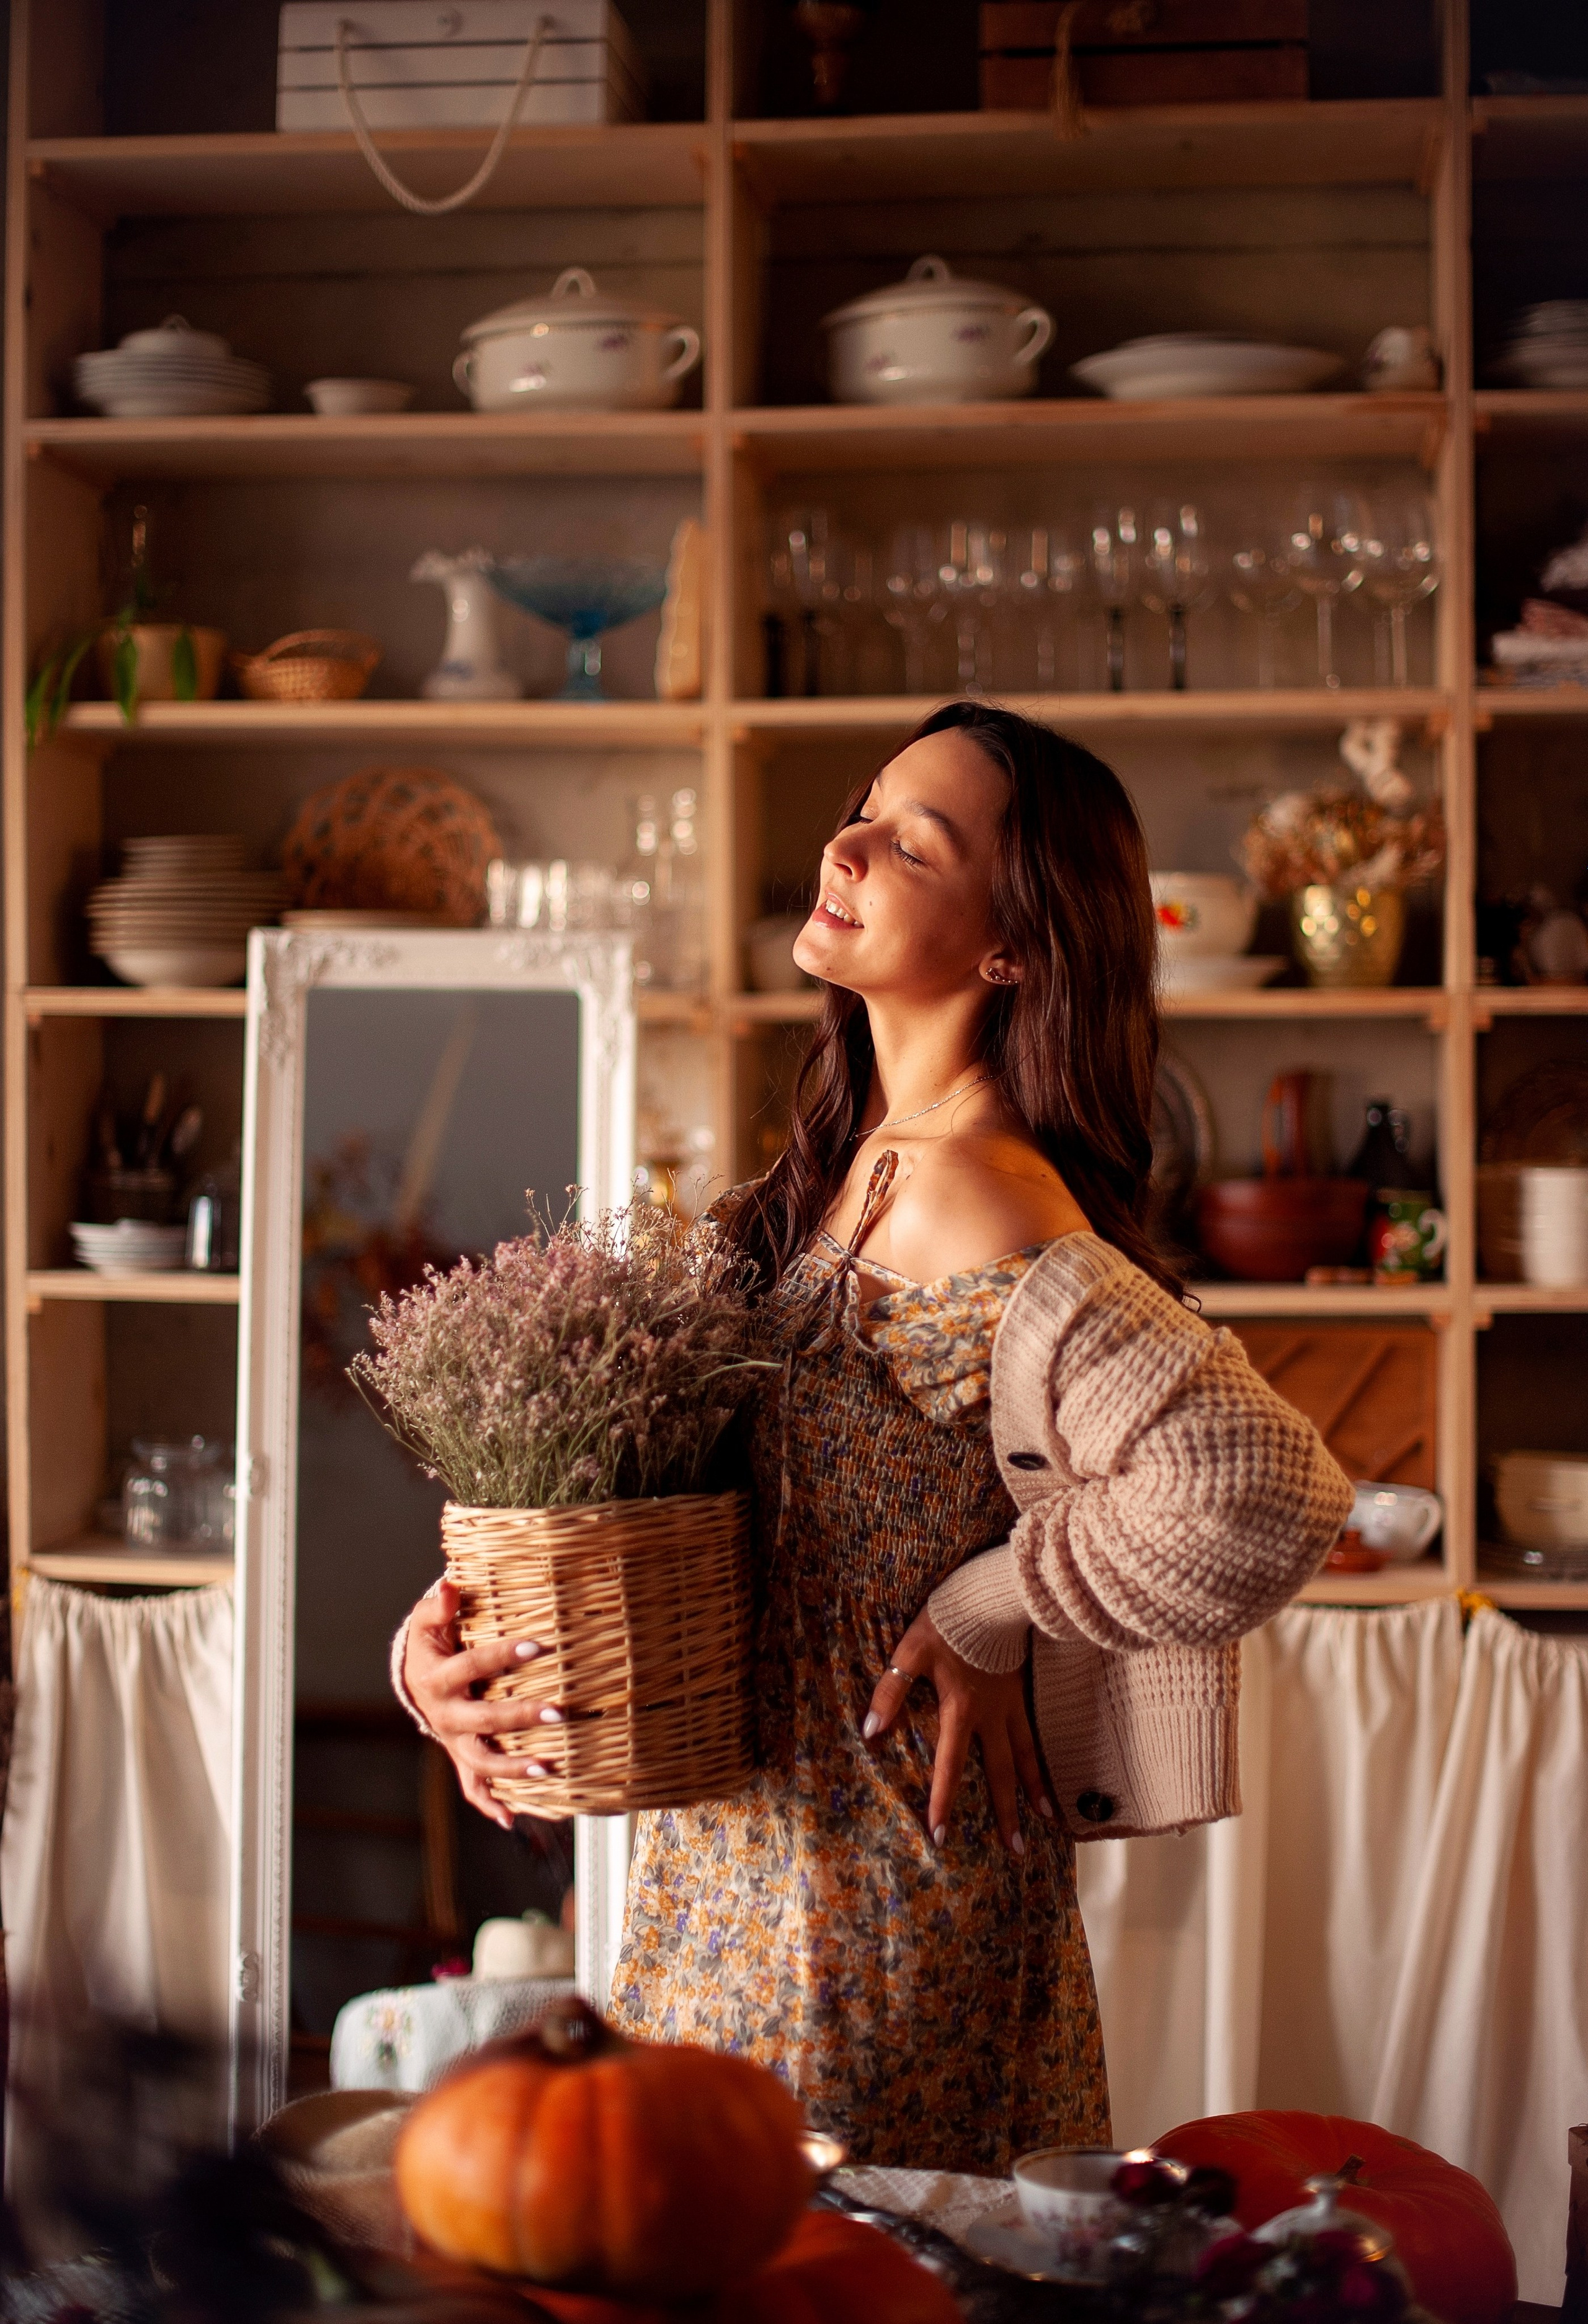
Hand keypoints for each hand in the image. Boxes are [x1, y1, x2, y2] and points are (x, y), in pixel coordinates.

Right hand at [402, 1579, 562, 1831]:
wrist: (414, 1682)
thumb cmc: (429, 1644)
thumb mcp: (425, 1622)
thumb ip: (438, 1606)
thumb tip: (449, 1584)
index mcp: (437, 1680)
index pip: (472, 1666)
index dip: (503, 1656)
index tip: (538, 1646)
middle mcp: (445, 1716)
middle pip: (483, 1720)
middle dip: (519, 1717)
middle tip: (558, 1712)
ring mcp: (454, 1742)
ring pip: (482, 1761)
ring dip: (513, 1768)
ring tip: (547, 1769)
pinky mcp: (462, 1758)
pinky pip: (474, 1787)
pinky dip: (490, 1804)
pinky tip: (511, 1819)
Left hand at [862, 1608, 1052, 1854]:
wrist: (990, 1596)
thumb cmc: (947, 1624)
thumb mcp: (909, 1653)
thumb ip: (890, 1692)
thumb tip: (870, 1732)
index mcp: (960, 1711)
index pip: (950, 1767)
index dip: (944, 1801)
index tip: (941, 1835)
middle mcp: (991, 1717)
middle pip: (999, 1774)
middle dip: (1005, 1813)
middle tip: (1014, 1850)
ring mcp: (1011, 1705)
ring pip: (1026, 1756)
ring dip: (1034, 1790)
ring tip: (1046, 1819)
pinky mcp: (1023, 1691)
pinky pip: (1035, 1732)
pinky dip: (1043, 1757)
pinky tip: (1051, 1772)